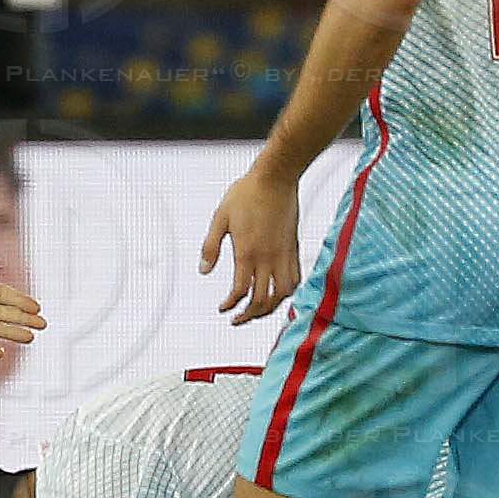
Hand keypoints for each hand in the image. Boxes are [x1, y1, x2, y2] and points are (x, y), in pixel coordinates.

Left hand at [200, 162, 301, 325]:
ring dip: (270, 308)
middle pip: (262, 300)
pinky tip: (276, 292)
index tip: (222, 308)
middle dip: (249, 315)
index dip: (230, 305)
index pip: (240, 291)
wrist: (276, 177)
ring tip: (257, 311)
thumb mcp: (220, 218)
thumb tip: (203, 271)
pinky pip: (295, 279)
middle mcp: (268, 258)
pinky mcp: (293, 249)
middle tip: (237, 320)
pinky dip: (286, 293)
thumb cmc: (246, 194)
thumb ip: (210, 247)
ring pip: (283, 294)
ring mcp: (284, 254)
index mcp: (247, 252)